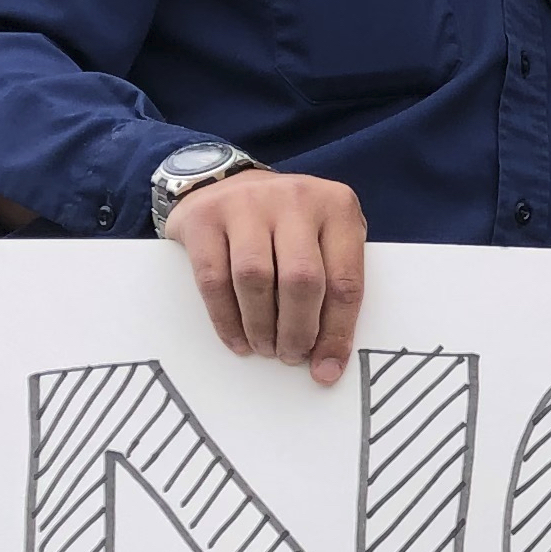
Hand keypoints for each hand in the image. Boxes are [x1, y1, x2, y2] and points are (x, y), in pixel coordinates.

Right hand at [160, 169, 368, 387]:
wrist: (227, 183)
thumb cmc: (288, 224)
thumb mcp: (324, 238)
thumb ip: (334, 285)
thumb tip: (328, 361)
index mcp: (338, 207)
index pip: (345, 280)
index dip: (337, 332)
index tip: (326, 368)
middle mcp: (295, 198)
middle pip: (302, 279)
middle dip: (297, 330)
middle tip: (290, 356)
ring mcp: (247, 203)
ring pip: (255, 278)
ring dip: (261, 326)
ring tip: (265, 348)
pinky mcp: (205, 217)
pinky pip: (214, 278)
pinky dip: (226, 318)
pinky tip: (237, 339)